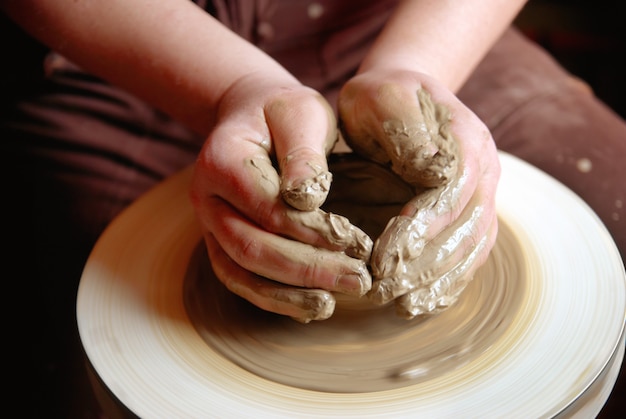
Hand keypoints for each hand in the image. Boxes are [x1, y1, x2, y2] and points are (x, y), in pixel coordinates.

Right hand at [190, 73, 372, 322]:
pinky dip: (273, 298)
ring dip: (288, 294)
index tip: (358, 242)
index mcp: (222, 160)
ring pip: (240, 272)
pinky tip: (309, 306)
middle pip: (251, 247)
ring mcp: (208, 224)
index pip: (268, 208)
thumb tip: (308, 200)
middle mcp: (206, 197)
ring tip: (333, 304)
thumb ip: (304, 154)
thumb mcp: (301, 113)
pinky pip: (240, 279)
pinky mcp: (221, 242)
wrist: (253, 117)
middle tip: (358, 279)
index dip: (312, 231)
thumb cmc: (282, 113)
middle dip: (308, 269)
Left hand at [338, 69, 499, 318]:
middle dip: (424, 266)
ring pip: (471, 248)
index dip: (418, 231)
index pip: (448, 196)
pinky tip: (424, 302)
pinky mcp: (472, 212)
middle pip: (464, 229)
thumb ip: (407, 130)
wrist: (401, 93)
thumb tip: (435, 170)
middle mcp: (484, 170)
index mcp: (465, 141)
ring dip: (439, 282)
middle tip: (384, 291)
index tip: (383, 261)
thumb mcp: (384, 98)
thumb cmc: (382, 97)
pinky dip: (450, 281)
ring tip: (404, 307)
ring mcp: (483, 193)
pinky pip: (470, 253)